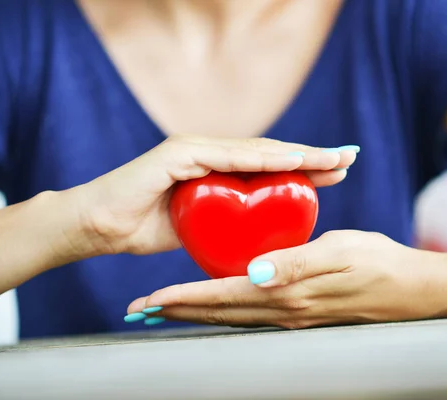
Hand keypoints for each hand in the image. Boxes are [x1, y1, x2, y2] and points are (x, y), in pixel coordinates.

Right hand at [70, 136, 357, 255]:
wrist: (98, 227)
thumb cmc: (141, 228)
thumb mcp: (197, 228)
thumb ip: (222, 224)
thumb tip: (251, 237)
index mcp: (214, 169)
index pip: (266, 167)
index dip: (303, 169)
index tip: (336, 174)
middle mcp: (208, 152)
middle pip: (268, 154)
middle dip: (311, 157)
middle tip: (348, 158)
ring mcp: (194, 149)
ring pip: (254, 150)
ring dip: (297, 154)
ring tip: (332, 158)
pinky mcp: (178, 154)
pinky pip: (226, 156)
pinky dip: (260, 158)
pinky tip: (292, 160)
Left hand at [127, 230, 446, 327]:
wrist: (414, 291)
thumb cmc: (381, 264)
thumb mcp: (341, 254)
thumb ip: (295, 263)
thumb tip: (253, 273)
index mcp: (288, 293)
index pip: (224, 296)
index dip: (186, 298)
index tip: (151, 300)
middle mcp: (285, 311)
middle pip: (220, 313)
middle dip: (179, 312)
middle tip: (142, 311)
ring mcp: (293, 315)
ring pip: (232, 316)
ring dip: (196, 313)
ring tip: (166, 310)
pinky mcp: (302, 311)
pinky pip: (251, 313)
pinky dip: (224, 310)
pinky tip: (216, 302)